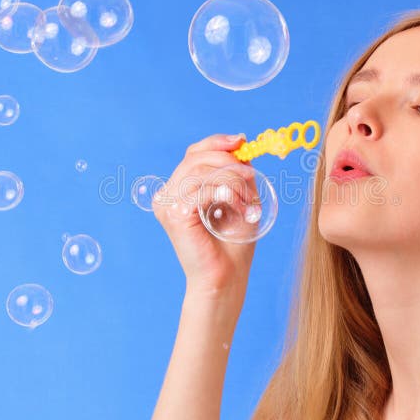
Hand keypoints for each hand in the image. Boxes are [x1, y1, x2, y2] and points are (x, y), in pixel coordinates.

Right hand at [152, 133, 258, 301]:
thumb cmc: (233, 243)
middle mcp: (168, 194)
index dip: (217, 143)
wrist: (226, 277)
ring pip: (200, 170)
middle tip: (252, 177)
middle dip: (229, 162)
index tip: (242, 141)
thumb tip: (241, 142)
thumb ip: (237, 171)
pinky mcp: (174, 214)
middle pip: (196, 157)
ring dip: (232, 179)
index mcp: (181, 189)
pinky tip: (240, 208)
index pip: (194, 153)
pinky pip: (201, 188)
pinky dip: (226, 193)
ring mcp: (167, 204)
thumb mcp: (241, 197)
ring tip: (249, 200)